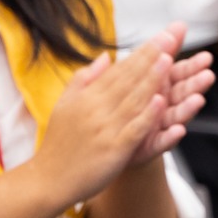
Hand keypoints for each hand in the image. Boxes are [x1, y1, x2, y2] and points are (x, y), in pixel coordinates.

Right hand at [27, 40, 170, 203]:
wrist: (48, 180)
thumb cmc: (59, 143)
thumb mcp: (65, 105)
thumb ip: (85, 79)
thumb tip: (106, 56)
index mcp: (86, 97)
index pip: (119, 70)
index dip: (140, 53)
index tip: (159, 38)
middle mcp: (96, 110)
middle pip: (128, 80)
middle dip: (150, 58)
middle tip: (169, 39)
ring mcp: (105, 129)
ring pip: (133, 100)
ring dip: (152, 80)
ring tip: (168, 61)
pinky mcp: (113, 150)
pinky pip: (134, 129)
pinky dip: (147, 116)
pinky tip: (161, 102)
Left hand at [128, 22, 214, 164]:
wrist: (110, 142)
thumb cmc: (124, 108)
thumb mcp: (133, 76)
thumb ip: (151, 54)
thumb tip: (171, 28)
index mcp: (158, 85)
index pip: (177, 71)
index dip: (190, 64)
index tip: (206, 56)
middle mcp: (163, 104)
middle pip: (183, 91)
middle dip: (196, 83)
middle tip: (207, 74)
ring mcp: (159, 125)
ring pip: (177, 115)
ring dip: (189, 108)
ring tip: (197, 100)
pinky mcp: (151, 145)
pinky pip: (162, 141)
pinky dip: (171, 137)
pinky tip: (178, 130)